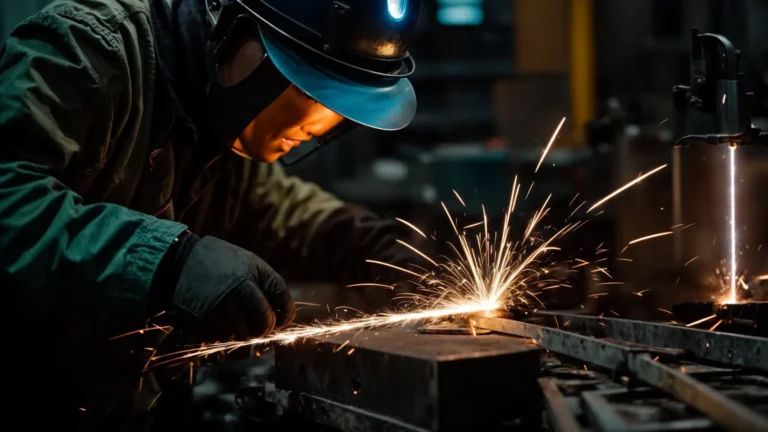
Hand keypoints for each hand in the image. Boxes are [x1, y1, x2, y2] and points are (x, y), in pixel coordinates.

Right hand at [171, 236, 294, 340]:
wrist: (181, 261)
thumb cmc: (222, 262)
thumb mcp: (252, 265)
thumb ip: (270, 287)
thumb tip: (285, 316)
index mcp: (251, 280)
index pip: (281, 306)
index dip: (285, 316)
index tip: (280, 317)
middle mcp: (236, 296)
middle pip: (263, 326)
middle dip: (264, 327)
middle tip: (258, 322)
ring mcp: (218, 311)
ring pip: (242, 335)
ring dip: (242, 330)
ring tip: (234, 314)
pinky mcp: (201, 322)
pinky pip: (221, 338)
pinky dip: (223, 332)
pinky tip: (218, 317)